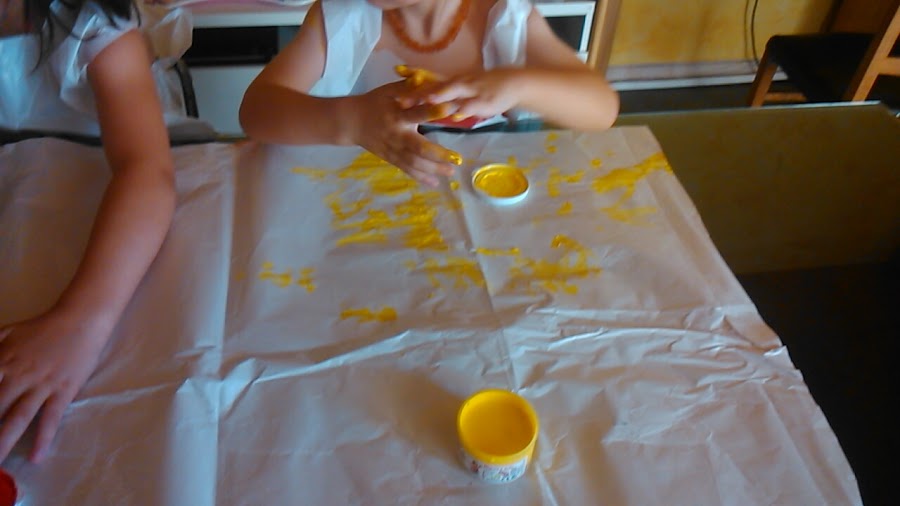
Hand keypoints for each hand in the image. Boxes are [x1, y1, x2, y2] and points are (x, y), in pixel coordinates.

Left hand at [0, 311, 108, 462]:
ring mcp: (41, 386)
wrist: (81, 320)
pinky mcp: (63, 392)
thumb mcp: (8, 332)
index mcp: (2, 361)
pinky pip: (50, 419)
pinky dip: (43, 438)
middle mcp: (17, 376)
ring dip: (2, 442)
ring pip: (17, 419)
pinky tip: (37, 457)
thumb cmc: (43, 328)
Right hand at [349, 81, 462, 186]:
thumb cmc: (376, 102)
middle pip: (418, 147)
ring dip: (433, 169)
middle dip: (437, 154)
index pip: (417, 112)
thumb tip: (436, 83)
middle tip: (456, 160)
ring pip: (414, 162)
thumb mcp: (391, 90)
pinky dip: (420, 177)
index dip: (433, 112)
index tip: (450, 110)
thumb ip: (413, 87)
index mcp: (397, 114)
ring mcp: (393, 149)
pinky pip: (407, 169)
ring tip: (450, 172)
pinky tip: (434, 183)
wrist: (352, 121)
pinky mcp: (391, 158)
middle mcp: (396, 134)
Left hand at [399, 69, 521, 120]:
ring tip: (426, 101)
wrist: (513, 83)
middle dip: (418, 93)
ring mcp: (472, 92)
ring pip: (453, 94)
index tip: (395, 73)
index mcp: (453, 81)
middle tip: (400, 98)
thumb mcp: (463, 88)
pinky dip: (464, 111)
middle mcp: (460, 84)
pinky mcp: (484, 101)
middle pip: (436, 87)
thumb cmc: (486, 87)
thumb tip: (425, 95)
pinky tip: (455, 116)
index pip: (430, 77)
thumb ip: (445, 93)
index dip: (413, 75)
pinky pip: (473, 106)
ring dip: (440, 97)